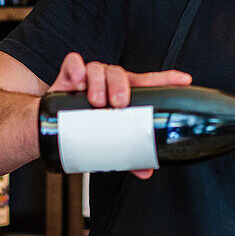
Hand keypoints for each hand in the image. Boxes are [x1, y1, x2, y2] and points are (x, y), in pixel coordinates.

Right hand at [49, 52, 191, 178]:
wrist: (50, 122)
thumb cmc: (85, 124)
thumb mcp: (107, 137)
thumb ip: (126, 153)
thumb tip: (146, 171)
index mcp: (125, 91)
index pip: (148, 82)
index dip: (166, 79)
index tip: (184, 80)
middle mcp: (110, 80)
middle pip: (120, 74)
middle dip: (120, 87)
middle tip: (119, 104)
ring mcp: (90, 75)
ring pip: (98, 69)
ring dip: (98, 83)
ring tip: (96, 101)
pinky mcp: (69, 73)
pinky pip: (74, 63)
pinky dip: (77, 70)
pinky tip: (78, 83)